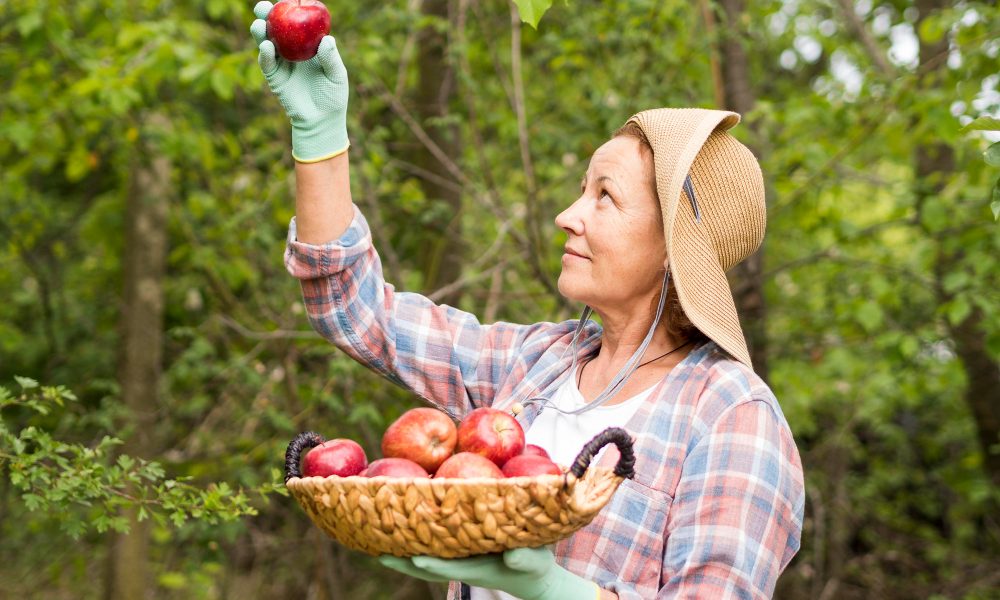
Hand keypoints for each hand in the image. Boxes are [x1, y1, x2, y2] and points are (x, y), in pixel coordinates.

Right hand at [250, 1, 348, 161]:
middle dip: (267, 16)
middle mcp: (292, 51)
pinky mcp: (275, 77)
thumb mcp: (337, 76)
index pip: (296, 24)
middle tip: (264, 6)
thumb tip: (327, 40)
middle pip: (276, 29)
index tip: (288, 0)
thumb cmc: (333, 97)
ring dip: (261, 31)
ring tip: (259, 24)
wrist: (321, 120)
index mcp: (307, 46)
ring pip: (266, 42)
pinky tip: (266, 46)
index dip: (290, 11)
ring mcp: (281, 63)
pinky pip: (267, 62)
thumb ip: (331, 58)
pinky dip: (265, 54)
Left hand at [379, 547, 598, 599]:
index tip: (414, 559)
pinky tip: (397, 531)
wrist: (532, 576)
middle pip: (426, 566)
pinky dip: (413, 541)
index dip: (432, 564)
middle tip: (377, 553)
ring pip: (424, 557)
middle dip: (403, 560)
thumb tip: (511, 554)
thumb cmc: (535, 566)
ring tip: (375, 544)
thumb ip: (524, 558)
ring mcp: (456, 560)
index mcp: (476, 568)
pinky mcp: (456, 553)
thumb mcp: (535, 561)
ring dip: (401, 553)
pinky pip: (430, 548)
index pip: (449, 567)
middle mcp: (460, 565)